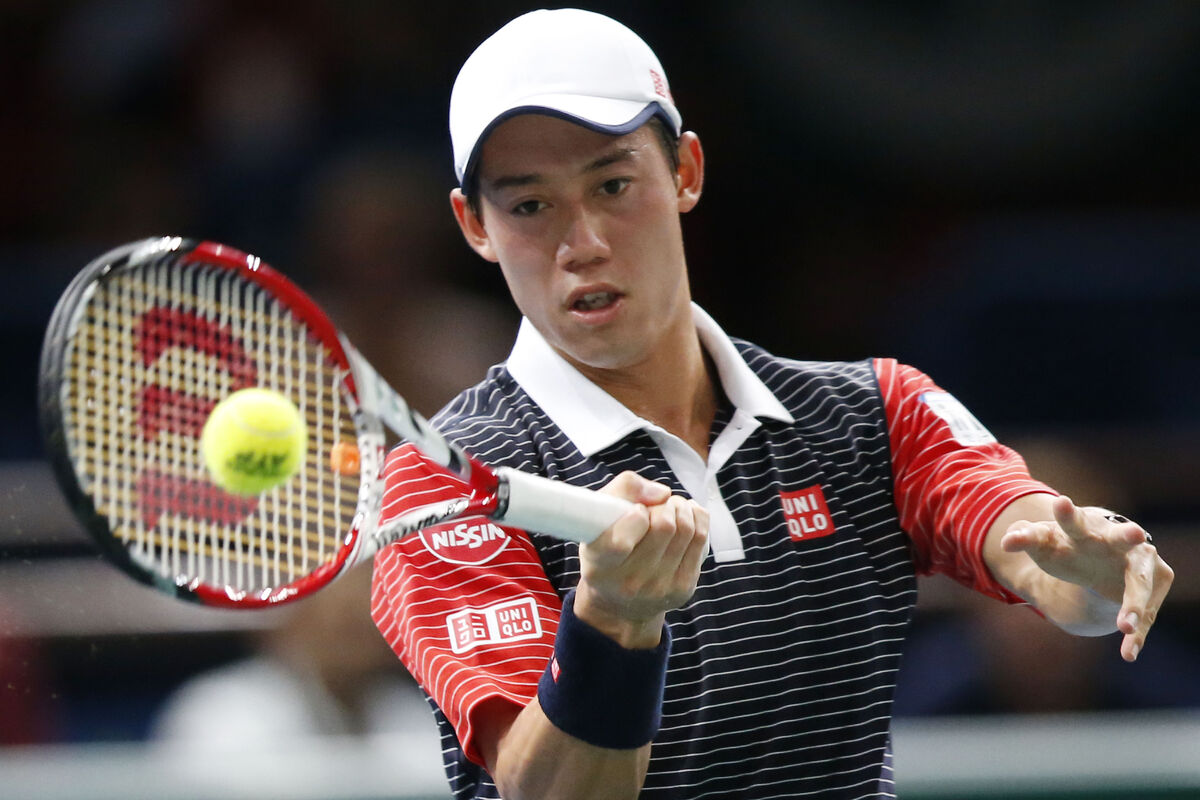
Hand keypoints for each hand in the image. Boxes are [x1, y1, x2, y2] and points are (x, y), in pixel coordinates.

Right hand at [573, 472, 708, 647]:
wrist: (619, 603)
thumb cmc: (607, 548)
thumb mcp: (597, 519)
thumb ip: (622, 490)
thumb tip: (662, 493)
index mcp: (600, 565)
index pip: (621, 542)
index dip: (636, 514)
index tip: (636, 510)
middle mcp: (629, 582)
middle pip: (664, 525)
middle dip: (664, 505)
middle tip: (657, 505)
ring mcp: (659, 588)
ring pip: (687, 529)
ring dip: (681, 509)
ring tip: (670, 509)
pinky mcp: (683, 589)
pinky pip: (701, 539)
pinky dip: (696, 518)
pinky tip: (685, 517)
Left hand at [1001, 495, 1173, 661]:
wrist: (1104, 555)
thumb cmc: (1067, 547)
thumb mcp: (1043, 544)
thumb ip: (1025, 539)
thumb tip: (1007, 541)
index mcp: (1083, 528)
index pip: (1071, 520)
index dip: (1065, 514)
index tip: (1060, 503)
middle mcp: (1116, 540)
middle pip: (1121, 537)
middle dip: (1127, 535)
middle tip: (1134, 533)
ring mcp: (1140, 561)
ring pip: (1139, 583)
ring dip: (1134, 604)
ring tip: (1124, 626)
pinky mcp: (1154, 583)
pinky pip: (1146, 613)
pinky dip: (1137, 635)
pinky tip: (1128, 653)